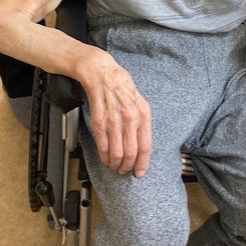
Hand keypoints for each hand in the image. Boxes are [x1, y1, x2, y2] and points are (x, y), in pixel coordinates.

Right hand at [78, 49, 151, 176]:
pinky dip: (104, 156)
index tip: (139, 172)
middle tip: (125, 170)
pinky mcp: (99, 120)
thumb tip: (142, 145)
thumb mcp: (140, 102)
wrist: (102, 73)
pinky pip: (103, 145)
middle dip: (127, 166)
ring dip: (115, 164)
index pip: (146, 146)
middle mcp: (130, 118)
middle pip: (131, 152)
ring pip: (117, 152)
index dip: (142, 163)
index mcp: (143, 114)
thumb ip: (142, 122)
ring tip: (115, 166)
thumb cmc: (121, 86)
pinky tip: (106, 158)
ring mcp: (114, 120)